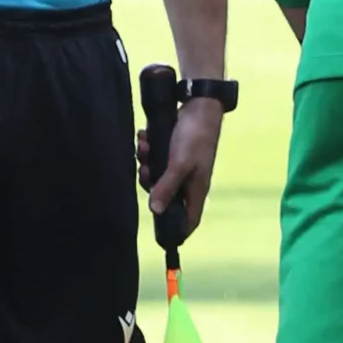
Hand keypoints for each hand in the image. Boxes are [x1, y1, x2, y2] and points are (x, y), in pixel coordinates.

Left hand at [140, 98, 222, 239]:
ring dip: (146, 162)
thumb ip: (167, 187)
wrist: (197, 105)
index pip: (189, 219)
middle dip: (150, 183)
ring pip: (156, 175)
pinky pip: (154, 159)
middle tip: (145, 169)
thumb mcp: (179, 164)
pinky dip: (147, 150)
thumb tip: (154, 211)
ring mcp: (179, 167)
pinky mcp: (171, 153)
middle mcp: (188, 181)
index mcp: (196, 190)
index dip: (177, 230)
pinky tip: (144, 137)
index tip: (161, 236)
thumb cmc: (194, 138)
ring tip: (144, 147)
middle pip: (163, 196)